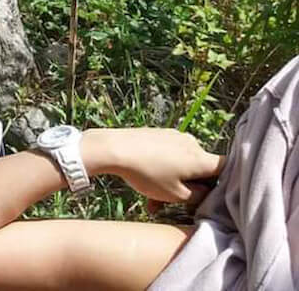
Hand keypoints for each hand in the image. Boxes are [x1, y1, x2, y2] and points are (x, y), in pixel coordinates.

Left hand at [87, 128, 223, 204]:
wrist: (114, 148)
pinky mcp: (159, 134)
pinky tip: (145, 183)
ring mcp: (174, 136)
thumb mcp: (176, 195)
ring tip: (152, 201)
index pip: (226, 168)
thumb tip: (206, 191)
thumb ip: (199, 197)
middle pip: (200, 169)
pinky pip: (168, 156)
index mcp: (200, 158)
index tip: (215, 195)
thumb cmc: (147, 173)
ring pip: (181, 165)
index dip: (225, 183)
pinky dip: (161, 170)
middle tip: (172, 205)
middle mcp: (191, 143)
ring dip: (171, 183)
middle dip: (189, 189)